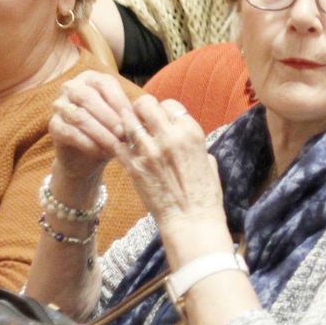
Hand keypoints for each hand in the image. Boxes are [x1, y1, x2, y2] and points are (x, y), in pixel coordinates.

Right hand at [50, 70, 139, 182]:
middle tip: (124, 133)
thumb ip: (128, 112)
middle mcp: (72, 87)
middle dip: (109, 117)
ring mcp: (59, 105)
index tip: (133, 119)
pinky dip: (88, 143)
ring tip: (116, 145)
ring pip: (79, 116)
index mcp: (91, 78)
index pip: (105, 85)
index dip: (120, 102)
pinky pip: (69, 132)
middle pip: (89, 98)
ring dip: (100, 132)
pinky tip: (101, 151)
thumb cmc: (110, 129)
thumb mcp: (122, 117)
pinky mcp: (53, 125)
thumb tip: (141, 116)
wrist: (89, 154)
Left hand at [115, 94, 225, 229]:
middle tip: (141, 118)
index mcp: (190, 132)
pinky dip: (118, 143)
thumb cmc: (205, 193)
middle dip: (142, 109)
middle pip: (145, 104)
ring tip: (129, 130)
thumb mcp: (208, 160)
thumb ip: (193, 144)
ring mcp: (148, 152)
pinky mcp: (133, 167)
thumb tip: (184, 139)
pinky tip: (122, 147)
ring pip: (128, 121)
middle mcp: (168, 137)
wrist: (191, 220)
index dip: (164, 110)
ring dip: (128, 123)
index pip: (169, 104)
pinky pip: (117, 145)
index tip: (163, 119)